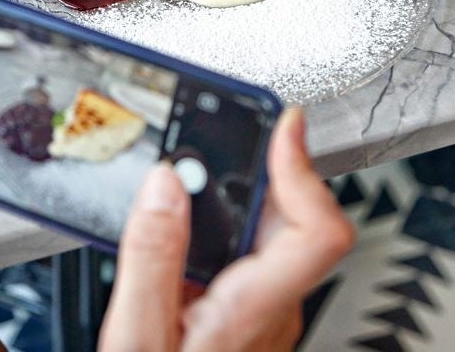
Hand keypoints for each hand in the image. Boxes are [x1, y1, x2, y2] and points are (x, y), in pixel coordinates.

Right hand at [99, 107, 355, 350]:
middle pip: (300, 219)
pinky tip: (197, 221)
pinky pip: (263, 252)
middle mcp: (275, 310)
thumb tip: (164, 184)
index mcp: (252, 311)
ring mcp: (270, 314)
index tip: (286, 124)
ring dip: (249, 194)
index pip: (319, 230)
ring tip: (202, 175)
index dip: (305, 168)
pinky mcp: (255, 314)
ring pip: (282, 234)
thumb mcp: (135, 335)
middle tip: (227, 138)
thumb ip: (151, 255)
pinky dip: (236, 222)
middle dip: (264, 169)